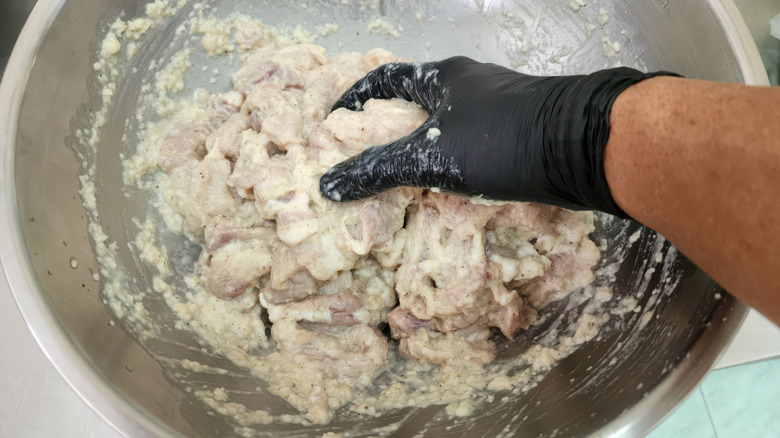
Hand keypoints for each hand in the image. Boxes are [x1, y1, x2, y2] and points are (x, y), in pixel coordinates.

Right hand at [319, 56, 676, 215]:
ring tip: (400, 180)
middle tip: (364, 157)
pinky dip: (451, 164)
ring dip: (422, 149)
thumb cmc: (501, 140)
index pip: (385, 79)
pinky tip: (446, 189)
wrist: (582, 147)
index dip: (354, 98)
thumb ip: (380, 169)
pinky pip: (470, 145)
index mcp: (443, 77)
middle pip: (415, 102)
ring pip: (445, 126)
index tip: (332, 120)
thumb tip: (330, 185)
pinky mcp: (518, 134)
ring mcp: (497, 108)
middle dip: (388, 128)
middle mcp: (469, 85)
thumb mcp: (432, 156)